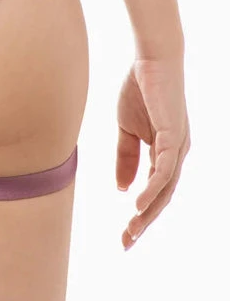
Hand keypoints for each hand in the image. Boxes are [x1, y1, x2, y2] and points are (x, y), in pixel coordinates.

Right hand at [116, 56, 189, 249]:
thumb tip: (122, 189)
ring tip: (132, 230)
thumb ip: (125, 156)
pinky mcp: (173, 136)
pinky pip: (164, 169)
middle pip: (163, 197)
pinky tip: (138, 204)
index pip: (155, 191)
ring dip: (148, 212)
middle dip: (145, 222)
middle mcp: (177, 154)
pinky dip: (152, 188)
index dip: (140, 214)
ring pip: (165, 189)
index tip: (124, 234)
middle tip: (126, 243)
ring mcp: (178, 146)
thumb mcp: (126, 128)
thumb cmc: (140, 88)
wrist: (150, 58)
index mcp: (166, 152)